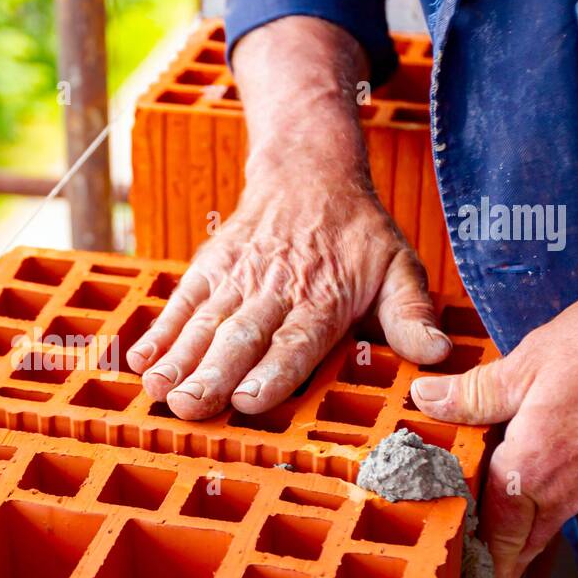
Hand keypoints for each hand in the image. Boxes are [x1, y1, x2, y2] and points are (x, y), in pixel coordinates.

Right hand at [126, 16, 452, 418]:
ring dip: (178, 359)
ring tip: (157, 391)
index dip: (271, 370)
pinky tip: (140, 362)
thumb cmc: (357, 233)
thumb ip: (412, 315)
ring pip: (205, 322)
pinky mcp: (209, 268)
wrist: (308, 171)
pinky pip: (181, 302)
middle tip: (189, 406)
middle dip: (212, 373)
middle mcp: (276, 288)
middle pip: (240, 335)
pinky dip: (159, 331)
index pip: (295, 339)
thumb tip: (438, 354)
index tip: (247, 399)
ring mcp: (237, 278)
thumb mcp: (398, 267)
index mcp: (323, 296)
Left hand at [409, 284, 577, 577]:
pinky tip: (544, 462)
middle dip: (497, 561)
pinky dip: (557, 487)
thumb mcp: (533, 359)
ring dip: (522, 517)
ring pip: (552, 513)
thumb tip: (427, 400)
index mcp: (536, 468)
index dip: (476, 568)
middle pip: (523, 540)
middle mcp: (573, 489)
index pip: (494, 536)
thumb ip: (477, 391)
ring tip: (489, 511)